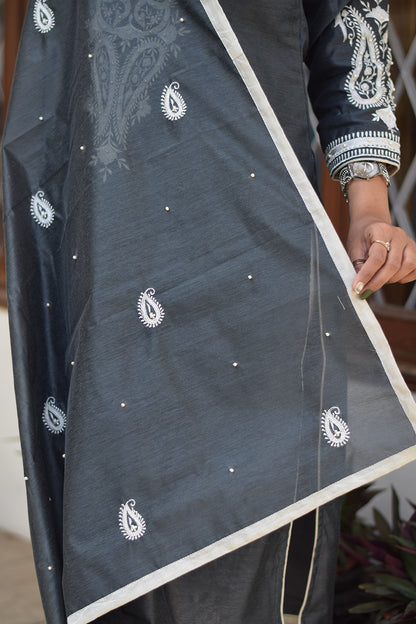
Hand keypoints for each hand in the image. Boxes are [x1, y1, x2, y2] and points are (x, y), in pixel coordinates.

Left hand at [346, 177, 415, 298]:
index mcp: (380, 230)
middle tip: (366, 290)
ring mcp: (409, 242)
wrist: (372, 225)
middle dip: (378, 282)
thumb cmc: (362, 237)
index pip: (377, 257)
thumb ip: (358, 264)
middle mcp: (398, 235)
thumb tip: (361, 284)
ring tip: (379, 280)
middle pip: (393, 264)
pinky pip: (415, 269)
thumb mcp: (354, 248)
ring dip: (392, 279)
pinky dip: (404, 278)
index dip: (367, 274)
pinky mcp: (415, 250)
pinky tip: (392, 277)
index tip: (357, 286)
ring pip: (408, 266)